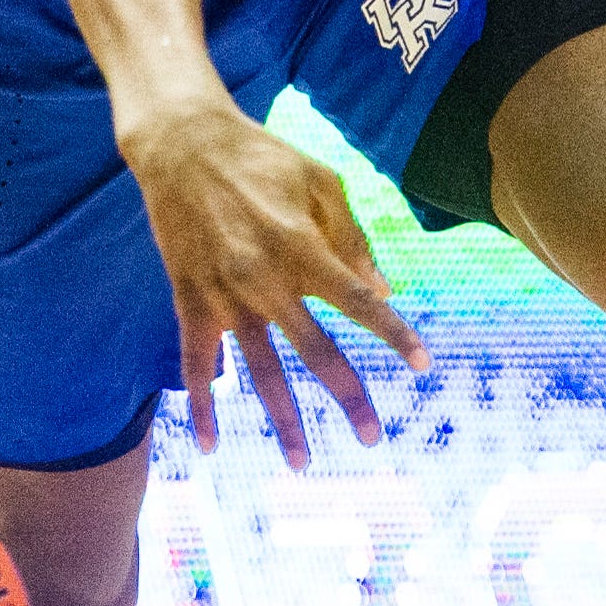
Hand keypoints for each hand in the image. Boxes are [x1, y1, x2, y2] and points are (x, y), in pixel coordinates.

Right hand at [120, 101, 429, 467]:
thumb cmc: (260, 156)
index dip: (394, 334)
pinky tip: (208, 445)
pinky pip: (196, 362)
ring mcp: (225, 295)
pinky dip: (201, 405)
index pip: (358, 301)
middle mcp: (266, 278)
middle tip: (373, 437)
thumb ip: (352, 236)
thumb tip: (382, 289)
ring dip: (283, 419)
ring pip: (259, 371)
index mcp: (303, 246)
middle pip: (315, 351)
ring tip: (303, 463)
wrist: (181, 143)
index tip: (423, 365)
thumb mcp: (320, 179)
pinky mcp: (190, 299)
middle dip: (348, 397)